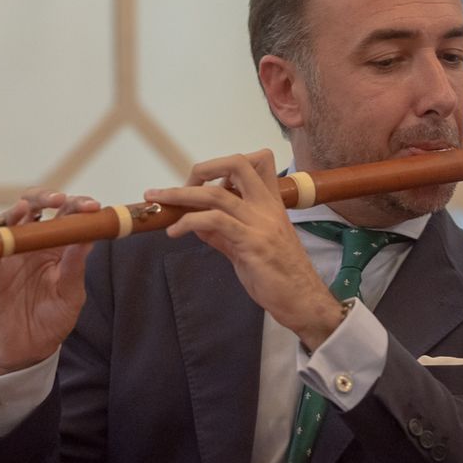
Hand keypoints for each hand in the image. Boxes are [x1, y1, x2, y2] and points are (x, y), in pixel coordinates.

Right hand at [0, 189, 99, 375]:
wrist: (26, 349)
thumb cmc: (54, 320)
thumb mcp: (71, 295)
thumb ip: (76, 266)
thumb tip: (89, 236)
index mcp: (60, 247)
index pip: (68, 216)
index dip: (79, 206)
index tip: (91, 207)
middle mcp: (35, 243)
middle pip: (37, 208)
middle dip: (46, 197)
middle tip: (58, 199)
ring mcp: (12, 253)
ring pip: (11, 219)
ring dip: (19, 210)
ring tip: (28, 208)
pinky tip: (0, 231)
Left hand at [145, 150, 342, 350]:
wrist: (303, 301)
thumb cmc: (279, 277)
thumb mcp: (248, 249)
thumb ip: (223, 233)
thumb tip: (195, 222)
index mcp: (271, 203)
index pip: (259, 161)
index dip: (227, 164)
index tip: (204, 182)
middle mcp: (267, 206)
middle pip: (237, 164)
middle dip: (202, 169)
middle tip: (179, 188)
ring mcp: (260, 223)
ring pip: (216, 193)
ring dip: (180, 194)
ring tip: (159, 202)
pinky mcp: (251, 243)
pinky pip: (215, 221)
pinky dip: (188, 221)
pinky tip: (174, 232)